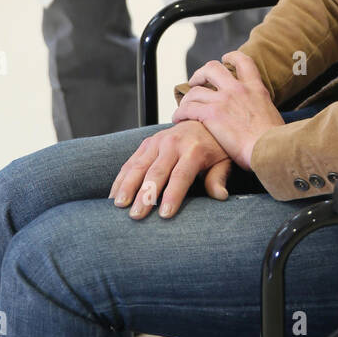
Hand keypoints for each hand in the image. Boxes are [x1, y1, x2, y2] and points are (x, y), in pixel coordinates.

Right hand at [108, 120, 230, 219]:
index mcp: (194, 149)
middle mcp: (173, 143)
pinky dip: (121, 179)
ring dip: (127, 186)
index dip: (172, 195)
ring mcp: (157, 142)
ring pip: (138, 166)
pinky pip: (130, 162)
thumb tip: (220, 196)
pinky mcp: (146, 143)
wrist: (204, 120)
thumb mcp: (223, 161)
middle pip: (156, 172)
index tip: (164, 215)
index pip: (181, 175)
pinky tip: (113, 195)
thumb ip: (218, 178)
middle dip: (145, 195)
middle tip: (136, 215)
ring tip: (118, 206)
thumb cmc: (215, 147)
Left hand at [172, 51, 284, 169]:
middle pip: (213, 68)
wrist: (271, 149)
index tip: (224, 59)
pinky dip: (180, 112)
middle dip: (201, 73)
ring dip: (187, 97)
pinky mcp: (211, 114)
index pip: (243, 61)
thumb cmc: (275, 142)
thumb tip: (260, 117)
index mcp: (255, 88)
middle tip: (196, 81)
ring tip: (184, 105)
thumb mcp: (273, 115)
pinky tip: (178, 119)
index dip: (232, 57)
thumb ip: (262, 109)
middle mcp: (238, 89)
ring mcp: (223, 100)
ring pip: (196, 90)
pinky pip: (188, 108)